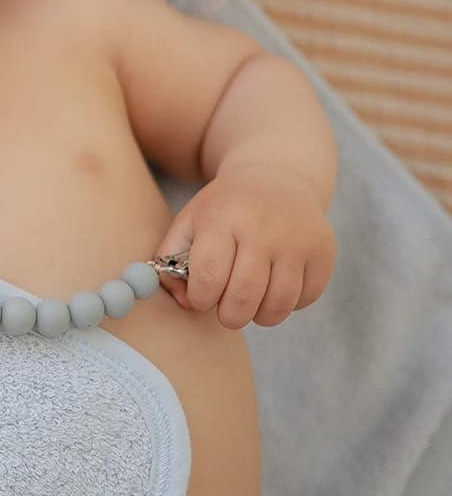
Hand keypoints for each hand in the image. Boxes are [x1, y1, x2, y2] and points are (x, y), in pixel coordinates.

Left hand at [153, 162, 336, 329]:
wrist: (275, 179)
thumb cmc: (224, 210)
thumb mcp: (189, 222)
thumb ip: (171, 262)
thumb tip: (186, 303)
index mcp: (222, 219)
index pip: (209, 277)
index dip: (201, 298)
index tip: (202, 297)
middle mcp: (262, 229)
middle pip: (244, 297)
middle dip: (230, 315)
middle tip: (227, 311)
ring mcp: (298, 241)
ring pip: (278, 304)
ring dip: (260, 316)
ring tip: (250, 304)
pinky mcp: (324, 252)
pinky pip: (306, 299)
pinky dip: (288, 304)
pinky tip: (275, 289)